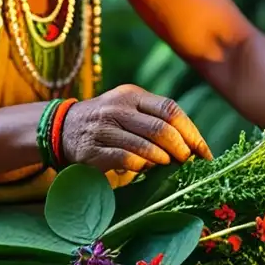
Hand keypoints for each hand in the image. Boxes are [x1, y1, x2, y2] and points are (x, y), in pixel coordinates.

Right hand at [60, 84, 211, 173]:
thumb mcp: (129, 110)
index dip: (192, 132)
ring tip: (169, 164)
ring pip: (145, 144)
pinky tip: (144, 169)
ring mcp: (104, 128)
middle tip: (186, 160)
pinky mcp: (93, 150)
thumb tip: (193, 146)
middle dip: (181, 147)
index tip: (204, 152)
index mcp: (133, 95)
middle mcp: (118, 108)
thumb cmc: (107, 123)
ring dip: (163, 158)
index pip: (171, 109)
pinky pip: (125, 158)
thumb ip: (155, 121)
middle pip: (161, 128)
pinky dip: (141, 166)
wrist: (60, 129)